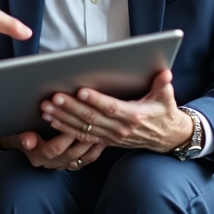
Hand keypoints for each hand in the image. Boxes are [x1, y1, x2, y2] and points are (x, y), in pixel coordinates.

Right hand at [0, 130, 106, 170]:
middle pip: (70, 154)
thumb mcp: (14, 136)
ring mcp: (60, 165)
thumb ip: (22, 139)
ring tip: (100, 133)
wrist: (18, 146)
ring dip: (90, 146)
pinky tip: (101, 143)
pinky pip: (84, 162)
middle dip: (82, 139)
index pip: (54, 148)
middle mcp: (50, 164)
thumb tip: (28, 141)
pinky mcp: (68, 164)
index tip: (74, 122)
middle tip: (93, 127)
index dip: (65, 136)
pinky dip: (93, 153)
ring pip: (79, 159)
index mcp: (37, 156)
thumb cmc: (16, 136)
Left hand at [39, 69, 192, 153]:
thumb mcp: (167, 98)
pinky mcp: (105, 141)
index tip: (81, 91)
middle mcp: (120, 129)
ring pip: (83, 128)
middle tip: (53, 97)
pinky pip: (82, 136)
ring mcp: (111, 137)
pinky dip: (65, 129)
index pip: (111, 107)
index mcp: (134, 116)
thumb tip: (165, 73)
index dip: (95, 100)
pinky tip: (51, 120)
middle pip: (91, 118)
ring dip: (63, 118)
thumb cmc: (164, 113)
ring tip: (46, 108)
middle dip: (71, 108)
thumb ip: (163, 85)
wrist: (166, 138)